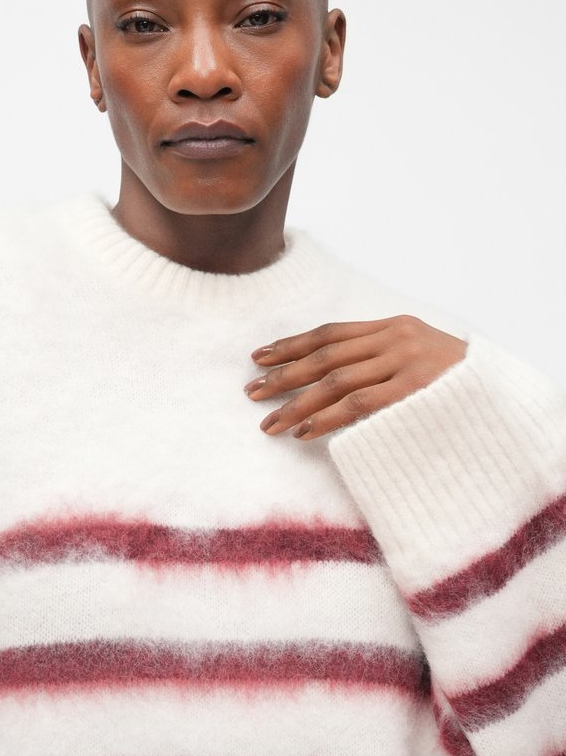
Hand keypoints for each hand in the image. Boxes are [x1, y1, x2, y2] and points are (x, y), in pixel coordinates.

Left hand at [244, 316, 466, 439]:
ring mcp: (406, 361)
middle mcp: (396, 338)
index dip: (292, 345)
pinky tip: (305, 430)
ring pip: (336, 380)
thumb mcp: (418, 356)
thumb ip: (379, 358)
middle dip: (284, 375)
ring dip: (298, 403)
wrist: (504, 392)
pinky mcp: (414, 388)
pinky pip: (359, 403)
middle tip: (252, 393)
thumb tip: (329, 374)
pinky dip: (328, 417)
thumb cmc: (455, 382)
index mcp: (392, 326)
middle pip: (325, 355)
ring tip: (271, 422)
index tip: (259, 358)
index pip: (330, 333)